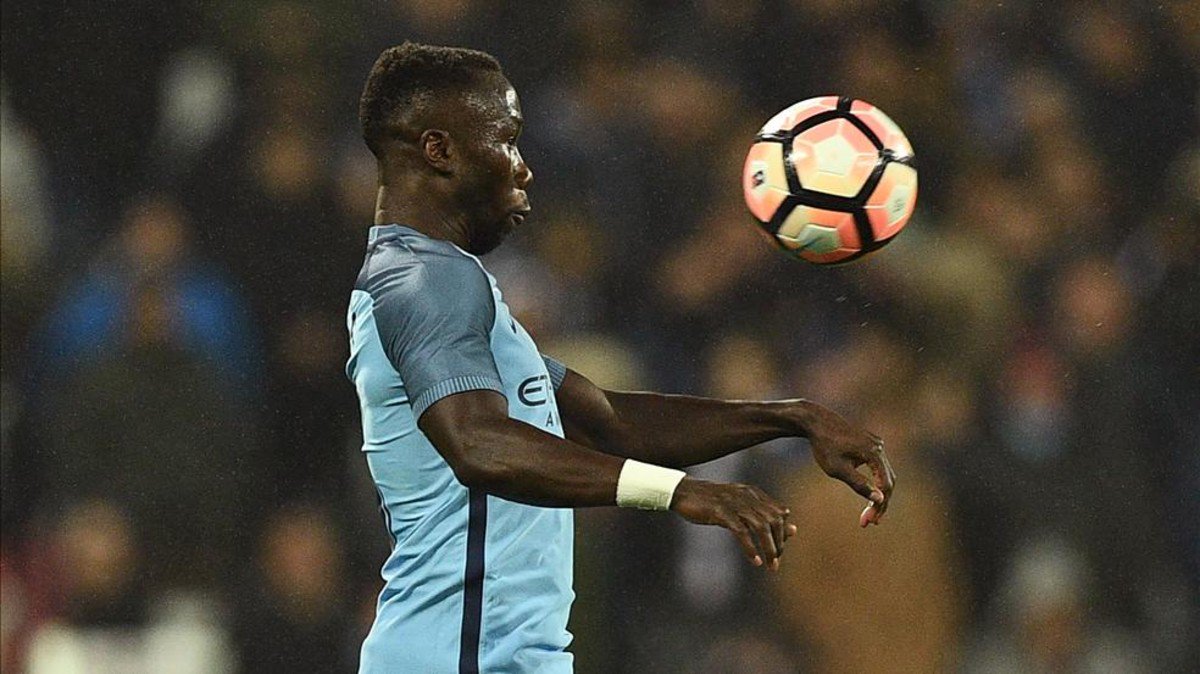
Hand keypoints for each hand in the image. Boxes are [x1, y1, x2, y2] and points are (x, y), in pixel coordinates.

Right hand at [670, 478, 797, 570]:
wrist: (683, 492)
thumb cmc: (711, 502)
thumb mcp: (738, 507)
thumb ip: (763, 516)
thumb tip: (793, 530)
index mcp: (753, 493)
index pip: (779, 513)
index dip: (783, 533)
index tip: (779, 552)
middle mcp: (746, 495)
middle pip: (773, 520)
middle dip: (778, 543)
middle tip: (776, 563)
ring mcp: (733, 502)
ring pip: (760, 526)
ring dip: (768, 548)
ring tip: (770, 565)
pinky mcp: (720, 511)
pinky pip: (741, 530)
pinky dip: (750, 547)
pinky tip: (754, 559)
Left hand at [792, 400, 895, 526]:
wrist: (815, 421)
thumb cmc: (823, 446)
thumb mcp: (837, 469)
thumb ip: (859, 484)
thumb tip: (880, 499)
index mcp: (874, 453)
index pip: (885, 486)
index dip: (879, 506)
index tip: (869, 522)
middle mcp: (879, 447)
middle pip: (888, 481)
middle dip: (880, 503)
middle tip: (869, 522)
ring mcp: (876, 443)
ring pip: (884, 474)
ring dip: (878, 494)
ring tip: (868, 514)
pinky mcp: (870, 443)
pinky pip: (878, 466)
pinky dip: (875, 482)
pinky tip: (867, 495)